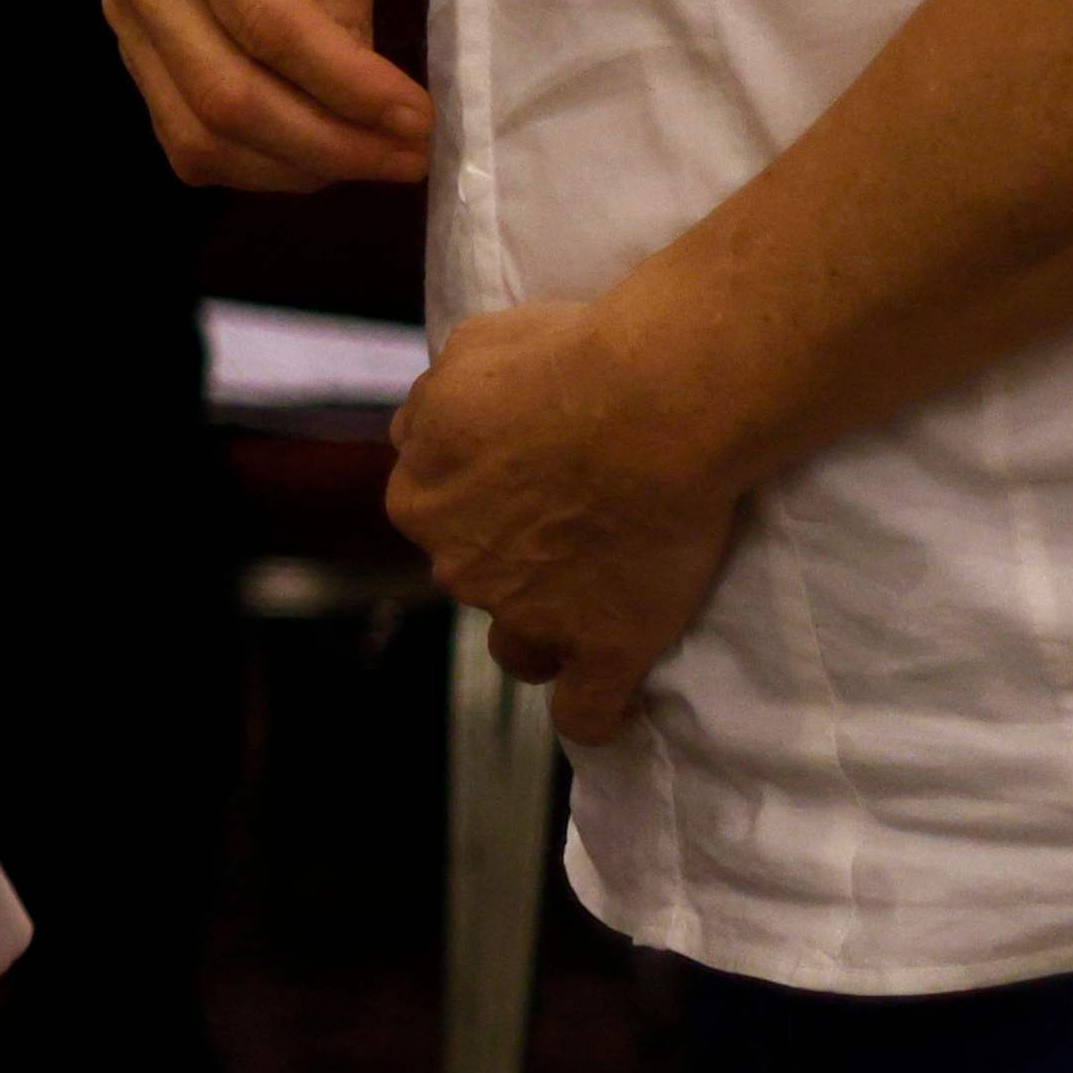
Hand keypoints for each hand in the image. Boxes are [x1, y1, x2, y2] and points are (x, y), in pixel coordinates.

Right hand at [98, 0, 435, 190]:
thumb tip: (359, 85)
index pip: (266, 22)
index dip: (346, 83)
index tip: (419, 120)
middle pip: (225, 91)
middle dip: (328, 142)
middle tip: (411, 159)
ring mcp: (120, 10)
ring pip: (197, 132)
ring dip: (293, 167)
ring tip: (370, 160)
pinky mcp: (130, 44)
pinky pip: (183, 136)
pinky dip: (253, 163)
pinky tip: (314, 153)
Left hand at [393, 295, 748, 744]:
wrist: (655, 403)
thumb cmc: (563, 363)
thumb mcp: (463, 357)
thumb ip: (433, 409)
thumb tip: (418, 435)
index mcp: (419, 498)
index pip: (434, 513)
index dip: (478, 499)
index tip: (524, 481)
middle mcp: (460, 566)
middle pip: (477, 576)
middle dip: (513, 559)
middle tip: (576, 524)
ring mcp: (531, 615)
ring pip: (520, 645)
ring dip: (544, 630)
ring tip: (590, 608)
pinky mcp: (604, 646)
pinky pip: (587, 710)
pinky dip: (595, 715)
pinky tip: (606, 713)